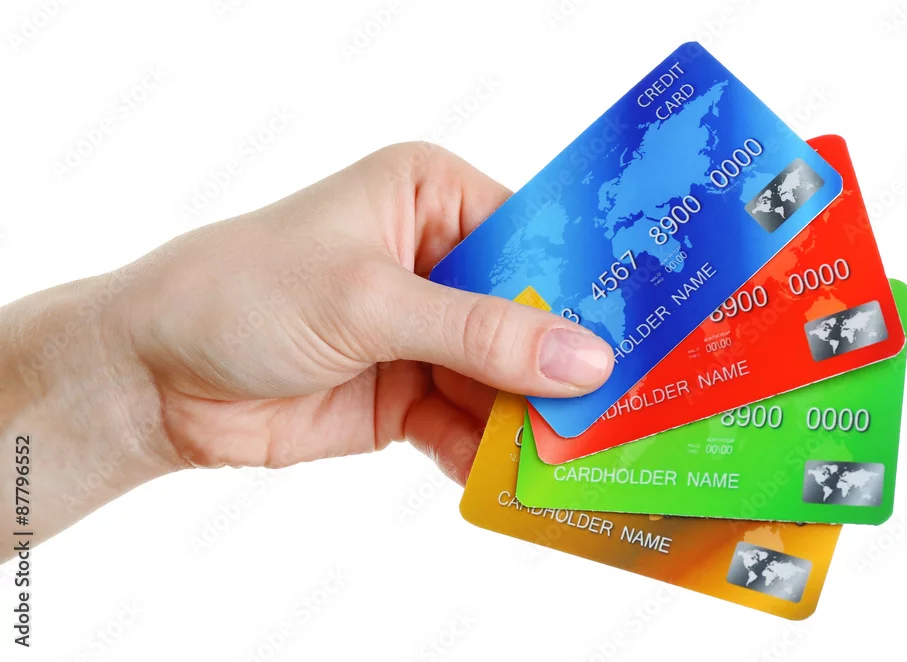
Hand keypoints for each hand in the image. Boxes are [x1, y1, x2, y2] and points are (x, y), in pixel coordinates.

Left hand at [116, 143, 613, 481]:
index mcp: (430, 197)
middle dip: (565, 366)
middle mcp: (438, 260)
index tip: (644, 333)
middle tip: (625, 409)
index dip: (586, 287)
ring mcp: (426, 333)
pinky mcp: (409, 396)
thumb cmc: (244, 293)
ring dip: (535, 420)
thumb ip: (478, 332)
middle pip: (530, 316)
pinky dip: (492, 454)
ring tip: (585, 459)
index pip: (534, 235)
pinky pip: (469, 426)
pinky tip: (521, 482)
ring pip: (505, 379)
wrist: (154, 377)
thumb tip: (583, 358)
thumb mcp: (368, 300)